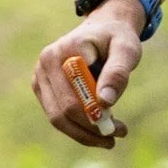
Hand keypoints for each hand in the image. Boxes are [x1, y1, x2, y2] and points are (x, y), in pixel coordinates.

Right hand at [32, 0, 146, 148]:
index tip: (121, 129)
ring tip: (111, 137)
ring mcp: (40, 77)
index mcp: (62, 53)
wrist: (103, 29)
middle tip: (117, 138)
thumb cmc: (116, 38)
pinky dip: (78, 127)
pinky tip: (99, 126)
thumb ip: (117, 73)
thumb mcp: (126, 50)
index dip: (95, 117)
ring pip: (57, 119)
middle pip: (63, 112)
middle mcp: (45, 64)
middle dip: (91, 130)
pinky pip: (57, 115)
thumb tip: (104, 102)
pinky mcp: (43, 88)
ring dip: (84, 133)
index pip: (75, 98)